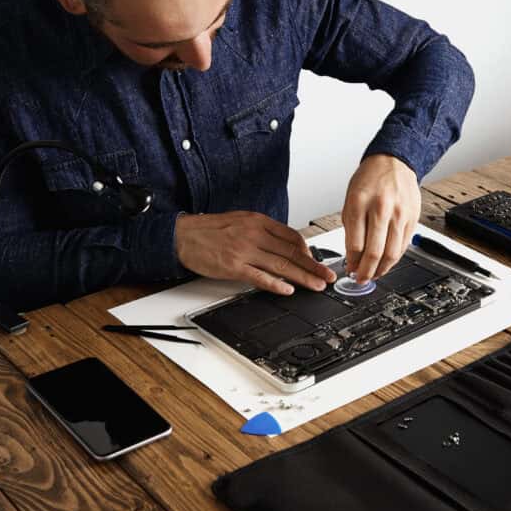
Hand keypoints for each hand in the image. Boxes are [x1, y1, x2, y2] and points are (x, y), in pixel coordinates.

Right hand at [174, 212, 335, 294]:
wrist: (182, 235)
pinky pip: (260, 276)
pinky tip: (288, 290)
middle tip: (328, 276)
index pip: (292, 236)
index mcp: (258, 221)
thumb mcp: (240, 221)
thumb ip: (263, 231)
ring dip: (302, 277)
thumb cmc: (210, 230)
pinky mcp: (233, 266)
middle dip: (313, 266)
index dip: (308, 250)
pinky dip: (276, 284)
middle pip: (292, 252)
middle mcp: (254, 234)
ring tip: (316, 285)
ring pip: (281, 265)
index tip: (316, 261)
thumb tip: (284, 244)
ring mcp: (244, 250)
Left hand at [341, 154, 420, 283]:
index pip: (355, 244)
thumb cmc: (369, 180)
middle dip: (366, 271)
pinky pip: (403, 246)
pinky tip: (386, 262)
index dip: (352, 262)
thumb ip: (351, 227)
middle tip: (361, 278)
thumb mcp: (350, 199)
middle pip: (374, 252)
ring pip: (391, 253)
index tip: (350, 269)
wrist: (393, 162)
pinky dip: (394, 258)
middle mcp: (381, 208)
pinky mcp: (412, 217)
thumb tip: (352, 256)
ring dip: (381, 269)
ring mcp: (399, 214)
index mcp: (360, 203)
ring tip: (374, 274)